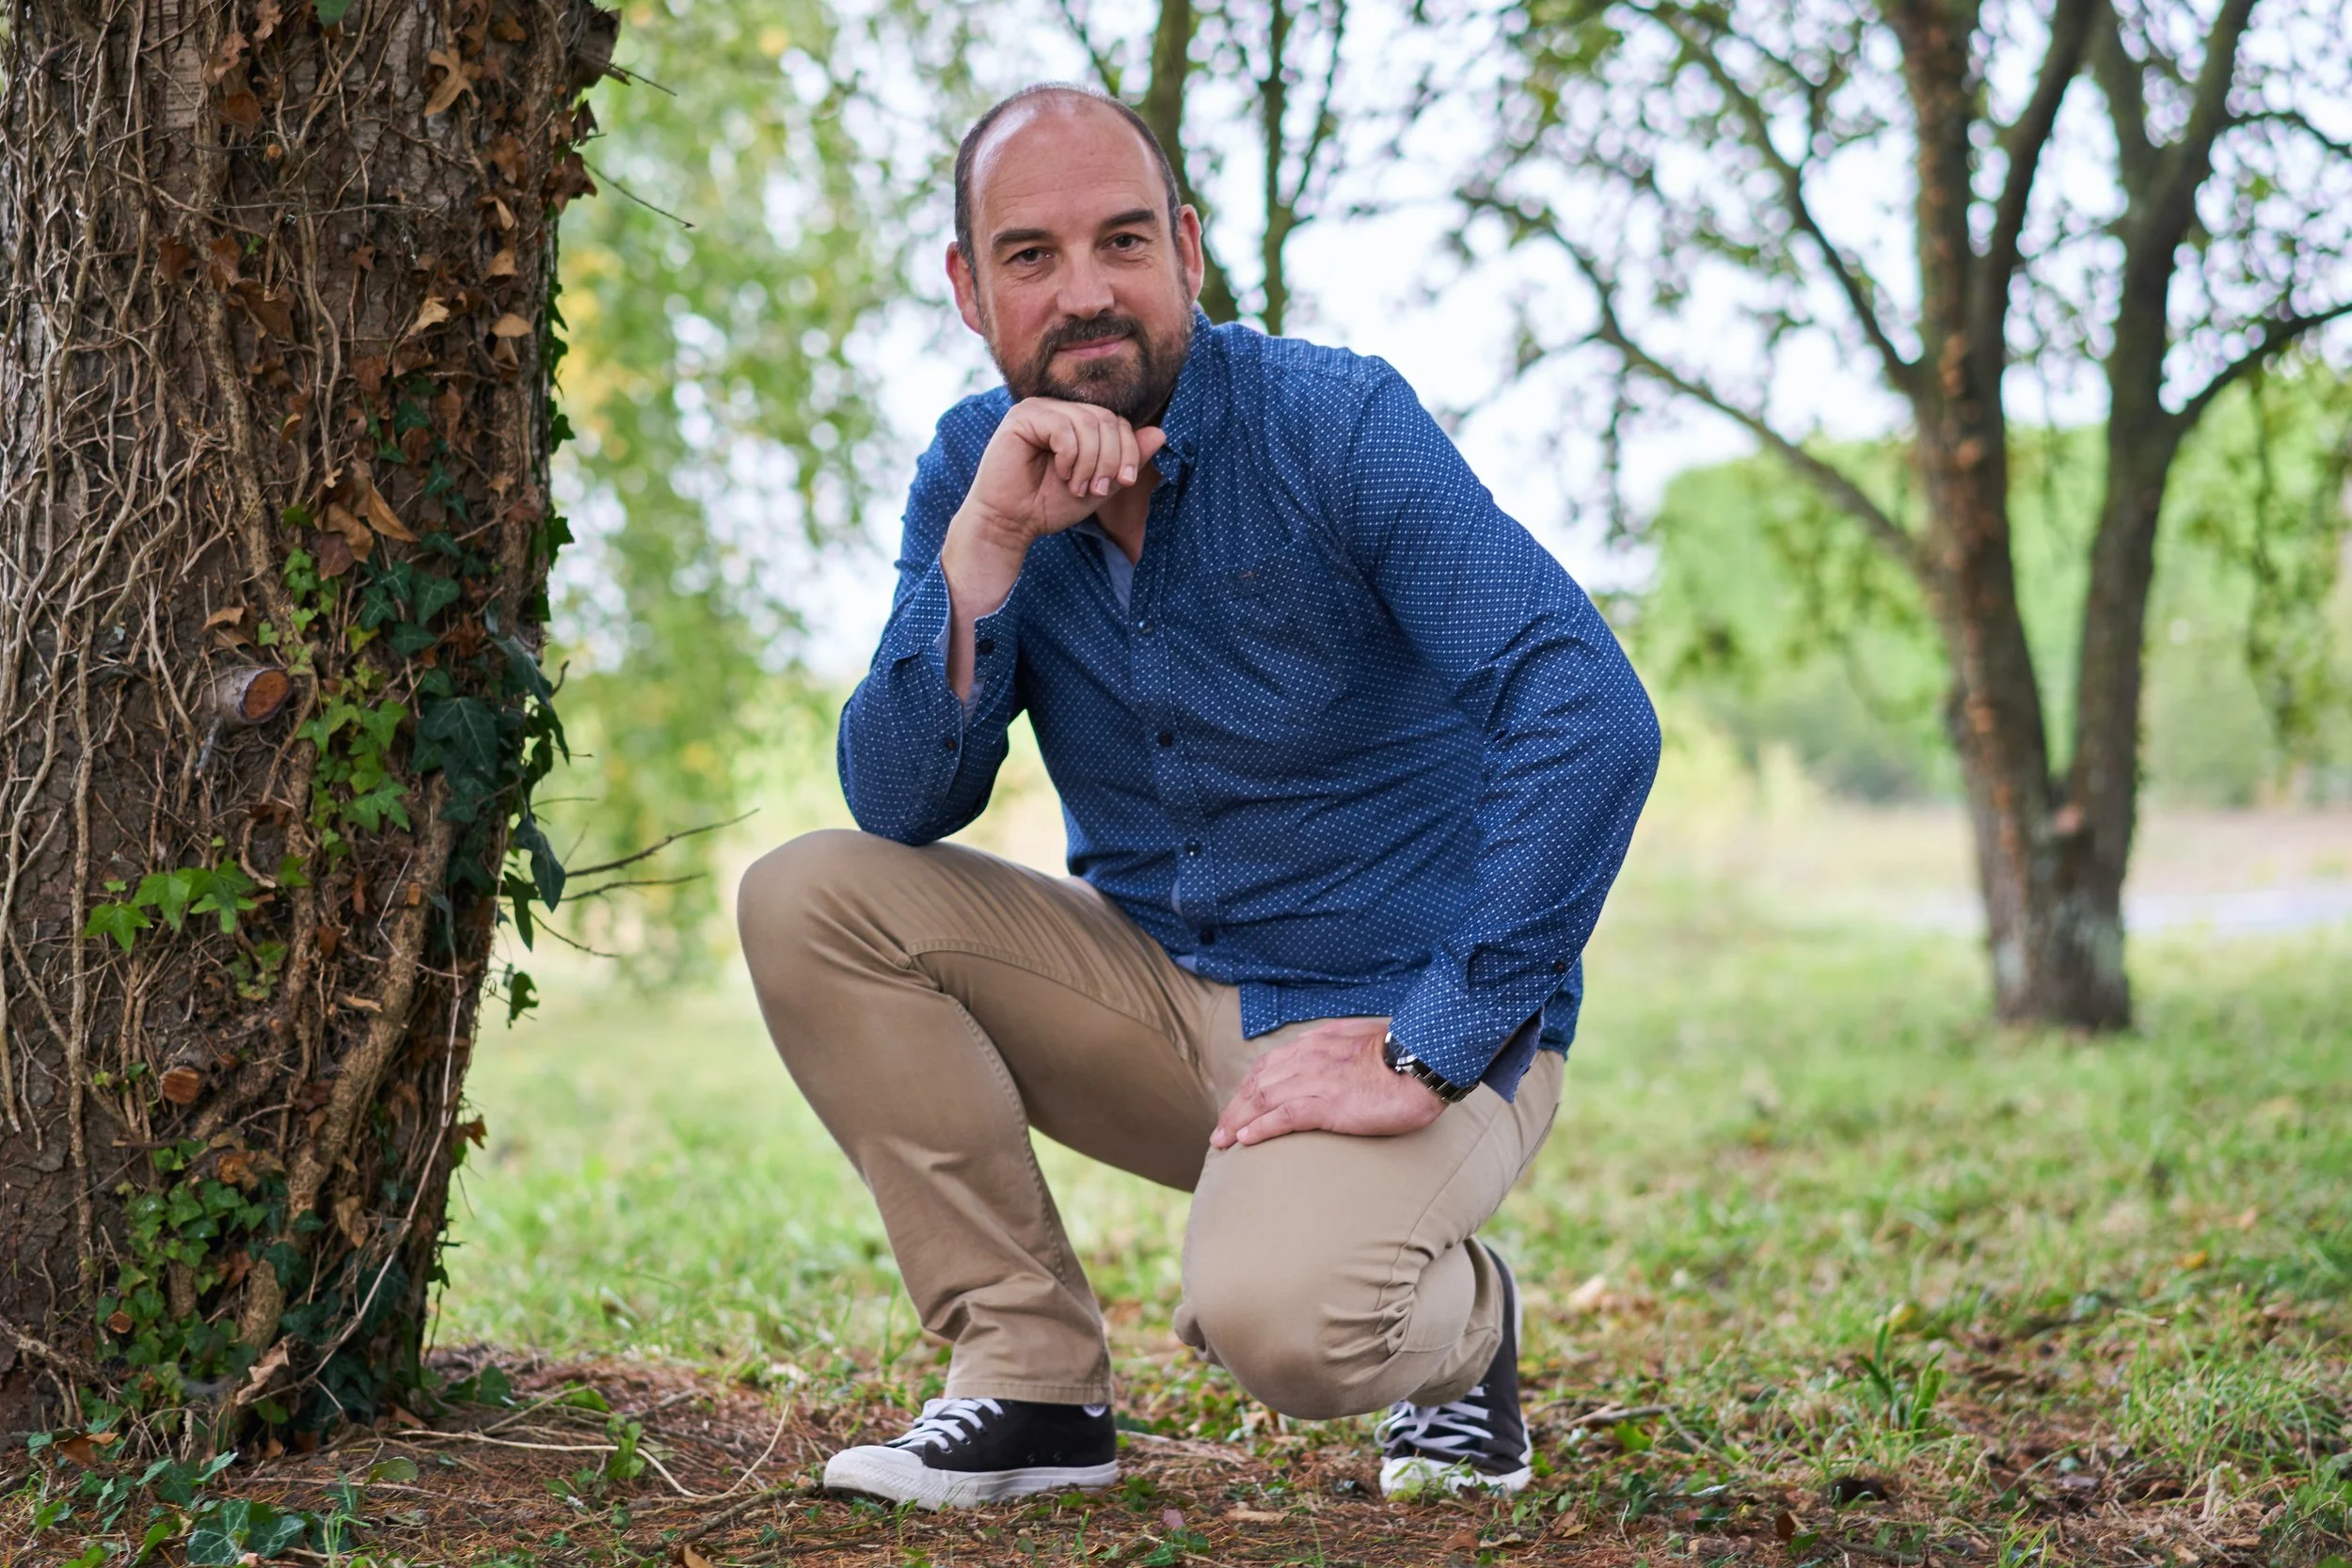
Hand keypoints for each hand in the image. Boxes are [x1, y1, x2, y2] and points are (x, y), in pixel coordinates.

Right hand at [937, 399, 1166, 699]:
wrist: (1011, 524)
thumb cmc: (1050, 504)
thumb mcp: (1100, 484)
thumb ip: (1127, 459)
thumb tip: (1161, 433)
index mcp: (1075, 420)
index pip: (1117, 422)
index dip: (1129, 451)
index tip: (1124, 483)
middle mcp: (1057, 409)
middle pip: (1107, 420)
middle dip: (1111, 459)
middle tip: (1097, 489)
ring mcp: (1039, 409)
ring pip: (1088, 423)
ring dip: (1090, 462)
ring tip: (1078, 486)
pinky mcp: (1022, 417)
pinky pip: (1064, 428)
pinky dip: (1070, 457)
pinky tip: (1060, 474)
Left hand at [1210, 1017, 1448, 1148]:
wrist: (1424, 1061)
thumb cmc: (1403, 1052)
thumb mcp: (1363, 1037)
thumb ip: (1340, 1044)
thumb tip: (1328, 1051)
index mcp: (1317, 1042)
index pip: (1270, 1064)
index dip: (1249, 1087)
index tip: (1238, 1105)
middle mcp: (1309, 1058)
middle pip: (1258, 1084)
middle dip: (1234, 1109)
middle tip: (1219, 1132)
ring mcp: (1317, 1081)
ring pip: (1263, 1100)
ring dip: (1237, 1122)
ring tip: (1221, 1142)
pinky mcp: (1329, 1104)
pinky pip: (1285, 1116)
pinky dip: (1261, 1128)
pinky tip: (1246, 1141)